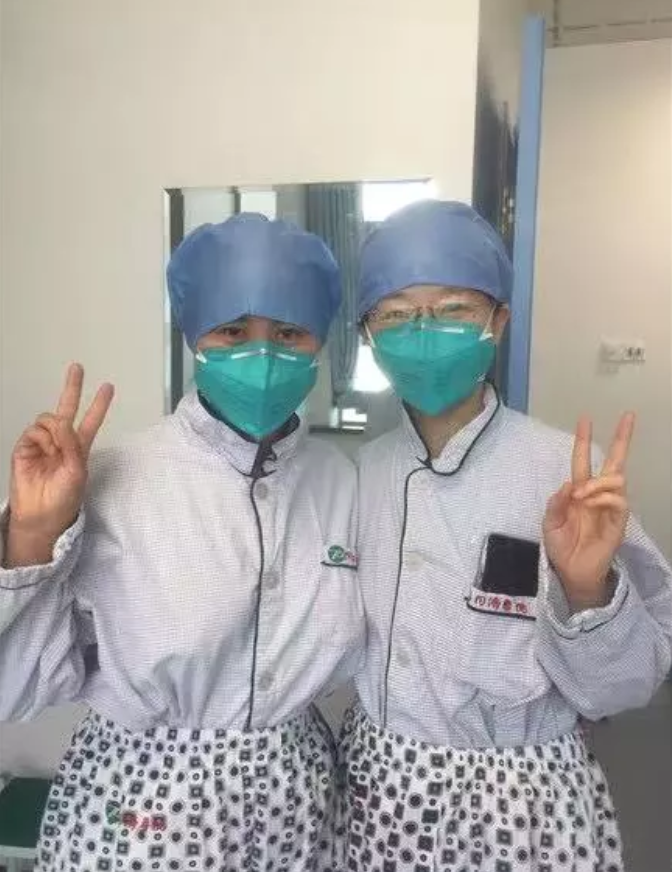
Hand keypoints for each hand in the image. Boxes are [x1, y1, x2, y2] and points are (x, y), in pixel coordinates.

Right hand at [6, 364, 113, 565]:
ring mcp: (43, 443)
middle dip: (72, 387)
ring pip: (48, 419)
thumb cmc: (64, 499)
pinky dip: (40, 438)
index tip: (108, 387)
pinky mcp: (25, 447)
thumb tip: (62, 423)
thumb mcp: (77, 472)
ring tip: (55, 450)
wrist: (41, 515)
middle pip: (67, 408)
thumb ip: (72, 446)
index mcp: (79, 448)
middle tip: (77, 368)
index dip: (99, 404)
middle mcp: (61, 442)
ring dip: (54, 431)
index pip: (90, 421)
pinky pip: (34, 431)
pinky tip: (43, 450)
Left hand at [543, 413, 634, 612]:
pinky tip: (589, 502)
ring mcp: (610, 507)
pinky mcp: (619, 521)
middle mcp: (597, 495)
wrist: (570, 571)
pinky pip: (619, 500)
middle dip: (622, 438)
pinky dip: (603, 496)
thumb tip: (569, 484)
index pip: (584, 461)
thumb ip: (556, 503)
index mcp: (579, 492)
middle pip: (615, 462)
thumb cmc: (561, 546)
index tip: (585, 419)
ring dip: (597, 481)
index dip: (584, 441)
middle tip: (628, 416)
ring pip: (616, 479)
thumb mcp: (549, 523)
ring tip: (580, 494)